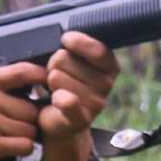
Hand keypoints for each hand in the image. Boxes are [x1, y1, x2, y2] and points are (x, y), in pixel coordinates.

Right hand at [0, 59, 46, 160]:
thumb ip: (3, 86)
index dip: (43, 78)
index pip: (25, 71)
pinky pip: (25, 146)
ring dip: (24, 136)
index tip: (49, 86)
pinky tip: (7, 147)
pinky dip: (21, 149)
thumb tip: (41, 82)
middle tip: (11, 125)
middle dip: (28, 120)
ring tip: (5, 136)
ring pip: (31, 129)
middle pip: (33, 109)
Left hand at [37, 31, 119, 145]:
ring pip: (56, 76)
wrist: (59, 120)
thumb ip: (71, 47)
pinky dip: (56, 98)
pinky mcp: (81, 119)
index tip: (65, 40)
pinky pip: (66, 101)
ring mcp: (95, 104)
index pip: (97, 49)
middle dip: (54, 63)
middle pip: (65, 58)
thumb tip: (56, 44)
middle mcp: (107, 85)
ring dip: (50, 81)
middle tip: (59, 76)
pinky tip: (56, 100)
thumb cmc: (66, 84)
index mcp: (109, 66)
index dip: (77, 41)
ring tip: (56, 89)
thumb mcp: (72, 60)